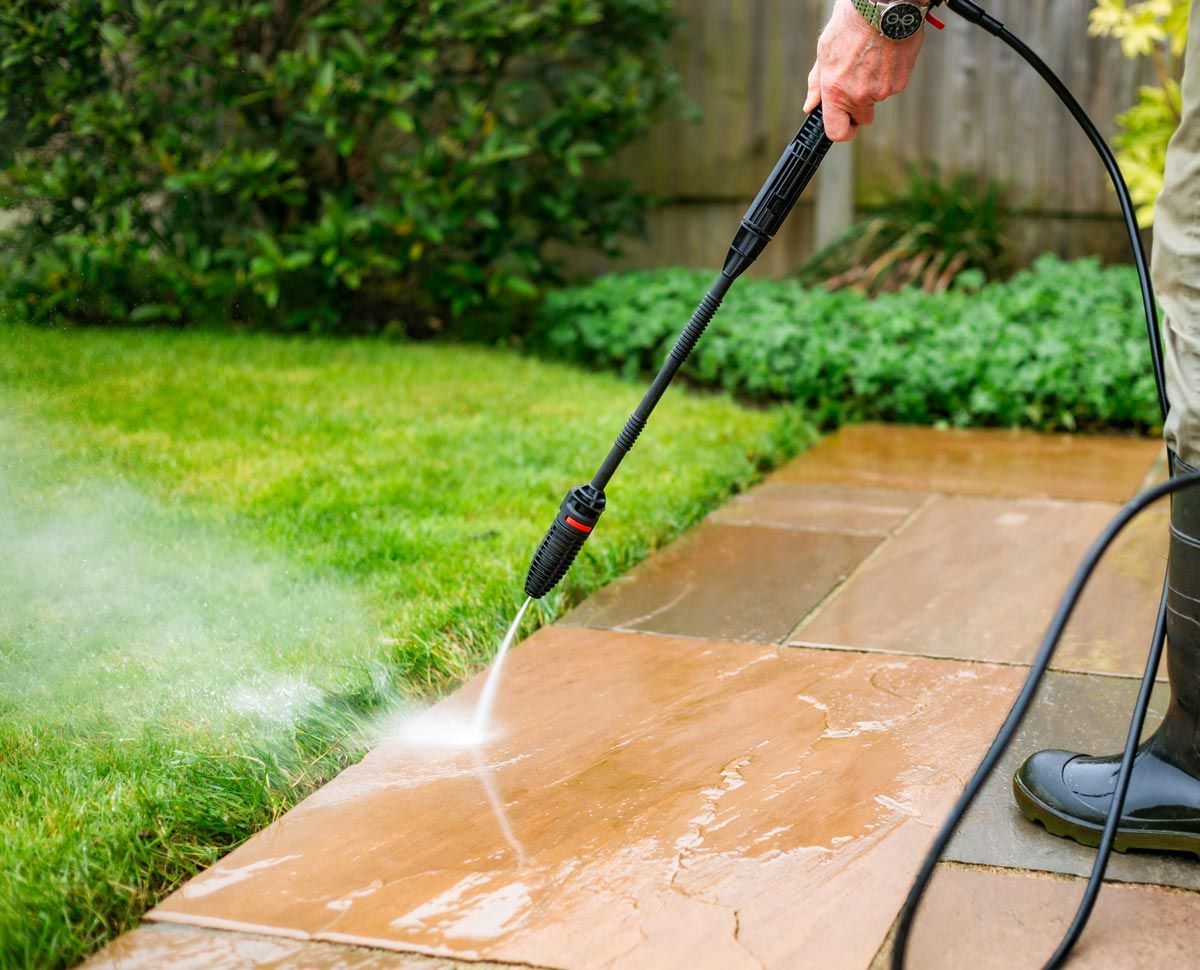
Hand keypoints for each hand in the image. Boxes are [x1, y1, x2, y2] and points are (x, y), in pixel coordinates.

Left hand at [804, 0, 924, 141]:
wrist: (882, 5)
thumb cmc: (851, 24)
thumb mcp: (825, 52)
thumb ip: (818, 83)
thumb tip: (810, 106)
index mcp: (836, 91)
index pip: (837, 132)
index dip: (842, 132)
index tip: (844, 126)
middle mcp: (859, 96)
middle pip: (863, 119)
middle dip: (859, 107)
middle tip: (858, 82)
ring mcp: (881, 91)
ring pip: (878, 99)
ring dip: (875, 85)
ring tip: (871, 57)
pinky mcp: (900, 81)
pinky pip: (893, 86)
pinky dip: (889, 74)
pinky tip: (885, 54)